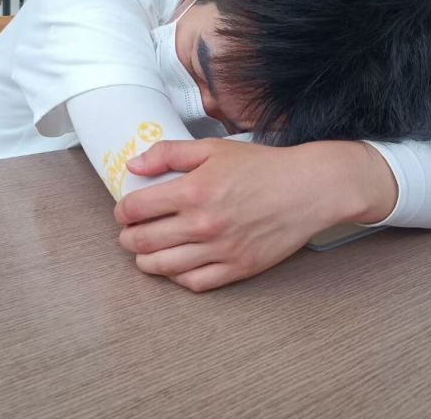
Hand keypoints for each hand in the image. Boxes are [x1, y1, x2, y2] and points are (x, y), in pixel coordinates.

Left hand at [114, 139, 396, 291]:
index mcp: (193, 191)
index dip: (123, 211)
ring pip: (164, 266)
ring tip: (144, 254)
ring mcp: (220, 250)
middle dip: (128, 238)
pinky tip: (174, 266)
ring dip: (145, 261)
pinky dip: (177, 277)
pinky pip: (195, 282)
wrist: (307, 189)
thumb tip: (134, 165)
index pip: (136, 208)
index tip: (125, 211)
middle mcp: (202, 224)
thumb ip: (168, 153)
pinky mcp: (238, 269)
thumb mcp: (212, 147)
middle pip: (144, 241)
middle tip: (128, 234)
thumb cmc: (260, 166)